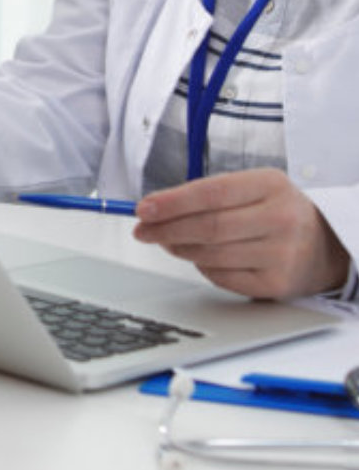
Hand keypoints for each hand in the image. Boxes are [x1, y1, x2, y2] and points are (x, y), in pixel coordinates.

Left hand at [133, 167, 349, 298]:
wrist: (325, 246)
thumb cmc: (275, 211)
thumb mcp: (253, 187)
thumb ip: (208, 194)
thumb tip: (157, 209)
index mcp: (271, 184)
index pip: (211, 192)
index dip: (172, 202)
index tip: (143, 208)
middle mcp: (281, 218)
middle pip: (209, 227)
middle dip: (167, 229)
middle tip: (143, 230)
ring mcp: (282, 254)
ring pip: (212, 254)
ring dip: (180, 249)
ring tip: (167, 242)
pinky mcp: (278, 284)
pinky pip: (224, 277)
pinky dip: (203, 267)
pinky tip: (200, 258)